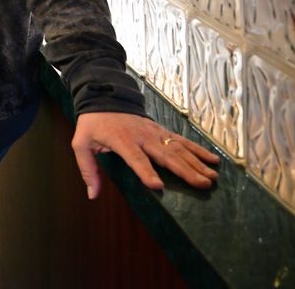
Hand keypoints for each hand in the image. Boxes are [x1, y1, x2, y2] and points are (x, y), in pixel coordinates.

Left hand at [72, 112, 219, 199]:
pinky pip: (183, 141)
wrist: (104, 98)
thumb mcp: (81, 143)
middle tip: (202, 185)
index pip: (135, 158)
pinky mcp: (162, 130)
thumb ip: (88, 169)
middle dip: (185, 171)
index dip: (146, 172)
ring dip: (197, 163)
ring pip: (179, 148)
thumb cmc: (93, 124)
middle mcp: (142, 136)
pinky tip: (213, 160)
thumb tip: (92, 195)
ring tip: (212, 177)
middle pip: (165, 155)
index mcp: (121, 140)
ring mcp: (155, 132)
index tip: (157, 186)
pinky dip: (199, 150)